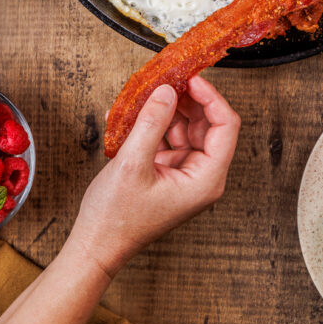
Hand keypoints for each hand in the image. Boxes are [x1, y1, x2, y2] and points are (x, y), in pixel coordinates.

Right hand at [70, 75, 240, 276]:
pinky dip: (155, 124)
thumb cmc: (115, 218)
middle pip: (208, 123)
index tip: (190, 78)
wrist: (96, 246)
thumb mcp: (132, 163)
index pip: (226, 125)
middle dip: (186, 100)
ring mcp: (187, 174)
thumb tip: (167, 90)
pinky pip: (171, 137)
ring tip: (144, 97)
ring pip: (188, 127)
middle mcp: (203, 177)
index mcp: (206, 180)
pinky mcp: (170, 172)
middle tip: (165, 81)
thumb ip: (151, 123)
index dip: (211, 97)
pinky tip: (134, 116)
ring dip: (167, 110)